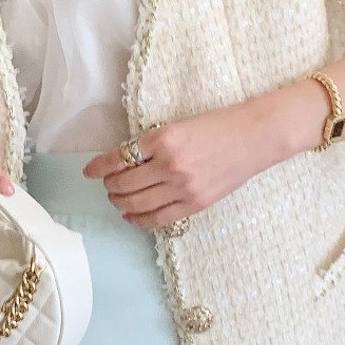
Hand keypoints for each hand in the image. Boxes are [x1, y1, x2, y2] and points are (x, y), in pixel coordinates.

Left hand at [82, 103, 295, 229]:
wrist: (255, 137)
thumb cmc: (219, 126)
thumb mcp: (180, 126)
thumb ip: (153, 144)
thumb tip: (125, 162)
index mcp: (164, 138)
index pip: (119, 157)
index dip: (99, 167)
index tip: (89, 171)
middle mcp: (170, 165)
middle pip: (124, 184)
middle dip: (109, 187)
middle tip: (107, 185)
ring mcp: (183, 187)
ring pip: (137, 203)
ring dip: (120, 203)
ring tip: (116, 200)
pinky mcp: (195, 203)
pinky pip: (158, 218)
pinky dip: (139, 219)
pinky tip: (131, 216)